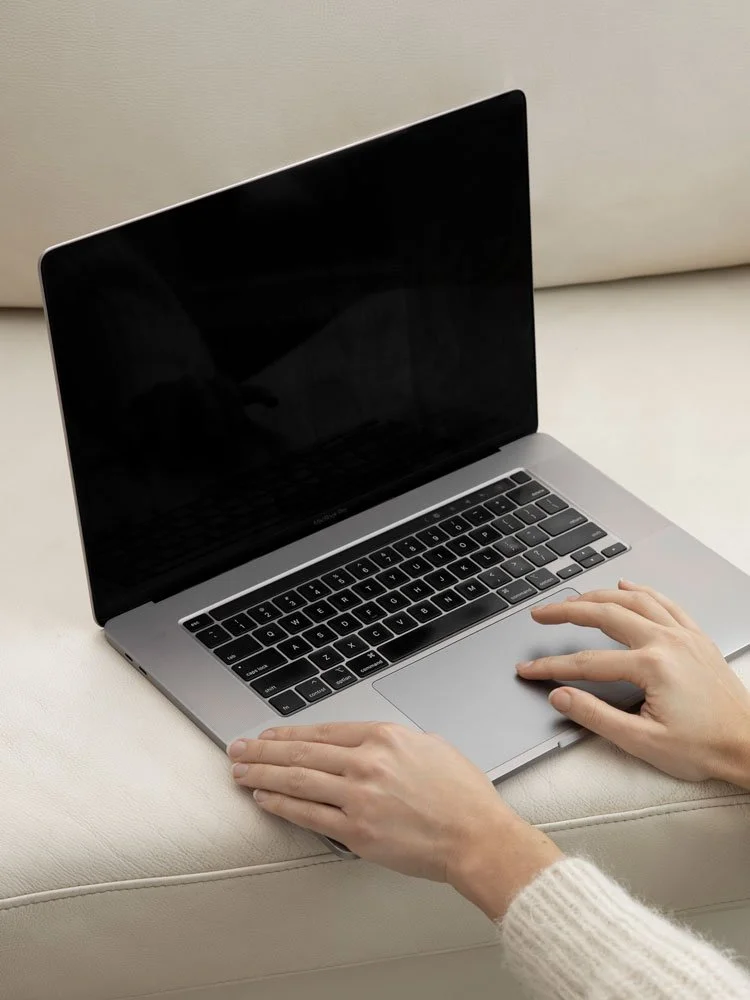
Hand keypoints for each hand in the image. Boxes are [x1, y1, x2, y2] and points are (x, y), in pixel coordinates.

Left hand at [228, 722, 561, 918]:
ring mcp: (359, 796)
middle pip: (302, 751)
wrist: (478, 837)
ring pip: (297, 779)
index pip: (323, 730)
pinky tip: (263, 798)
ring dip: (262, 774)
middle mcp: (367, 762)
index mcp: (385, 736)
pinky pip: (308, 814)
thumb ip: (396, 744)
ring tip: (239, 771)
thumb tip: (372, 746)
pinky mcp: (357, 831)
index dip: (290, 733)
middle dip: (263, 750)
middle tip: (237, 748)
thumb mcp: (431, 747)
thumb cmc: (462, 795)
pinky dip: (281, 804)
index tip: (270, 735)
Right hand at [518, 580, 749, 785]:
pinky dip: (642, 591)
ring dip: (599, 595)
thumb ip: (596, 716)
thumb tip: (561, 697)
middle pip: (605, 614)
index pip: (587, 662)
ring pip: (634, 600)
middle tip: (542, 613)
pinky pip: (665, 602)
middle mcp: (667, 642)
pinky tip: (627, 585)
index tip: (528, 669)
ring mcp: (683, 636)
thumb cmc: (704, 748)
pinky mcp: (696, 638)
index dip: (551, 666)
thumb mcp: (642, 742)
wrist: (749, 746)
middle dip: (567, 612)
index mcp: (652, 666)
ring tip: (574, 599)